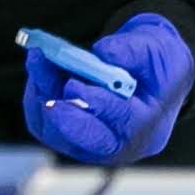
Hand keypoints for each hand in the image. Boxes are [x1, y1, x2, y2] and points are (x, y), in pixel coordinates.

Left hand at [27, 14, 191, 163]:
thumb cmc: (156, 65)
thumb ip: (133, 51)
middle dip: (61, 112)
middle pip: (86, 139)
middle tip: (42, 81)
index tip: (74, 84)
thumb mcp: (158, 49)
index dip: (98, 104)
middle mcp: (120, 144)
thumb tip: (102, 52)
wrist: (151, 74)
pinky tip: (39, 70)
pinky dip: (36, 96)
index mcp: (149, 126)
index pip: (123, 122)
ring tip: (39, 60)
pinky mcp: (71, 137)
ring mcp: (93, 145)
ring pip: (57, 132)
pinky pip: (45, 125)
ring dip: (42, 95)